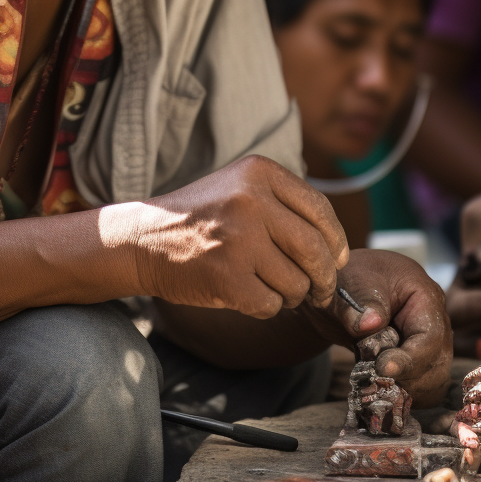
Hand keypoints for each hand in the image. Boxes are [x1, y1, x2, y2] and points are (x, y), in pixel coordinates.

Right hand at [98, 155, 348, 318]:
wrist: (142, 239)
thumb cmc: (200, 219)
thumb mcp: (240, 188)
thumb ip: (285, 205)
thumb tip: (337, 248)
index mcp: (259, 173)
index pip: (320, 211)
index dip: (336, 242)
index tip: (337, 259)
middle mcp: (250, 201)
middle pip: (316, 250)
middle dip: (324, 278)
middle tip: (320, 290)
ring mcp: (238, 240)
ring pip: (296, 283)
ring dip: (291, 295)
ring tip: (270, 288)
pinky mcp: (226, 277)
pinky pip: (271, 305)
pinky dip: (266, 307)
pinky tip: (246, 294)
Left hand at [327, 248, 451, 405]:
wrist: (338, 292)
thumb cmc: (346, 280)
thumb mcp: (347, 286)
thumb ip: (357, 306)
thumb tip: (370, 323)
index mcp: (424, 297)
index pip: (430, 337)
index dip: (410, 358)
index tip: (382, 367)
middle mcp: (434, 323)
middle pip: (438, 364)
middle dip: (407, 377)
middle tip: (373, 376)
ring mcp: (429, 345)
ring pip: (433, 382)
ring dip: (405, 389)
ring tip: (373, 381)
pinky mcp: (418, 362)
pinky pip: (423, 389)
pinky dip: (404, 395)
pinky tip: (380, 390)